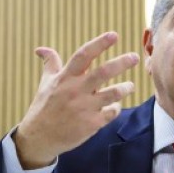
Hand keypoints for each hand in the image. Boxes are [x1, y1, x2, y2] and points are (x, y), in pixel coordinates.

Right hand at [14, 32, 138, 168]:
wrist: (39, 138)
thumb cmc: (44, 107)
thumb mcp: (46, 84)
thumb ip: (50, 64)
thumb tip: (41, 49)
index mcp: (65, 78)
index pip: (84, 55)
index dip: (99, 44)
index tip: (114, 35)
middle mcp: (76, 90)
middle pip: (102, 73)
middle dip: (121, 63)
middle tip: (134, 57)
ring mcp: (84, 108)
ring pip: (112, 94)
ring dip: (125, 88)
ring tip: (130, 85)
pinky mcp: (91, 124)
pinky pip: (112, 112)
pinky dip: (116, 108)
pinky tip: (115, 106)